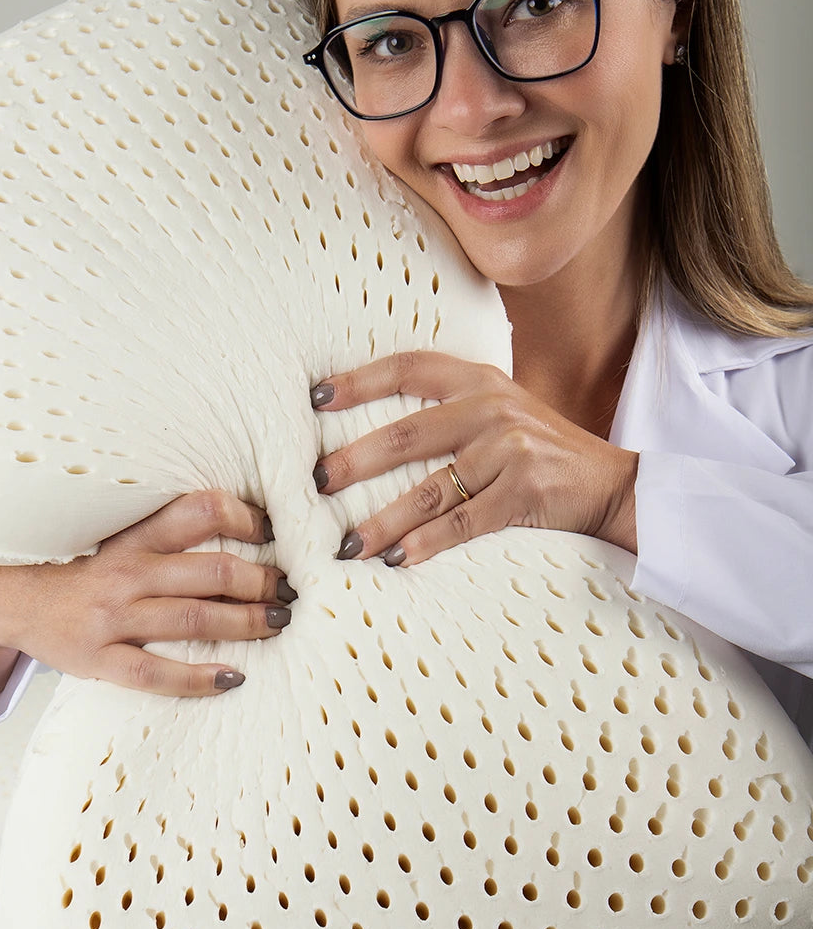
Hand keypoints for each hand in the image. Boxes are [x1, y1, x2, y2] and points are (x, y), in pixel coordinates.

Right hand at [0, 492, 294, 700]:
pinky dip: (199, 678)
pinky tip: (233, 677)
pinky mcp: (99, 659)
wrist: (10, 598)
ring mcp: (112, 618)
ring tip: (278, 623)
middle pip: (213, 571)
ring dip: (248, 624)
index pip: (201, 511)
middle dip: (262, 581)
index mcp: (134, 535)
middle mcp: (127, 572)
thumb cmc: (80, 566)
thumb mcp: (119, 534)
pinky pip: (156, 673)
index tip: (274, 531)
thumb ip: (169, 531)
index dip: (247, 517)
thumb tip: (239, 522)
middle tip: (289, 590)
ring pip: (195, 620)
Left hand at [311, 352, 637, 565]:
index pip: (407, 369)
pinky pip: (462, 523)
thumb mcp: (500, 409)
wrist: (613, 482)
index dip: (358, 381)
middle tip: (316, 482)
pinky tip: (396, 559)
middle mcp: (491, 409)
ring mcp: (510, 451)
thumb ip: (449, 409)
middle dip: (354, 461)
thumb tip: (371, 435)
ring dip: (382, 521)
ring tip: (347, 543)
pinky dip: (425, 543)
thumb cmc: (541, 449)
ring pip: (428, 490)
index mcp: (478, 380)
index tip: (316, 398)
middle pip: (406, 435)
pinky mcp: (524, 493)